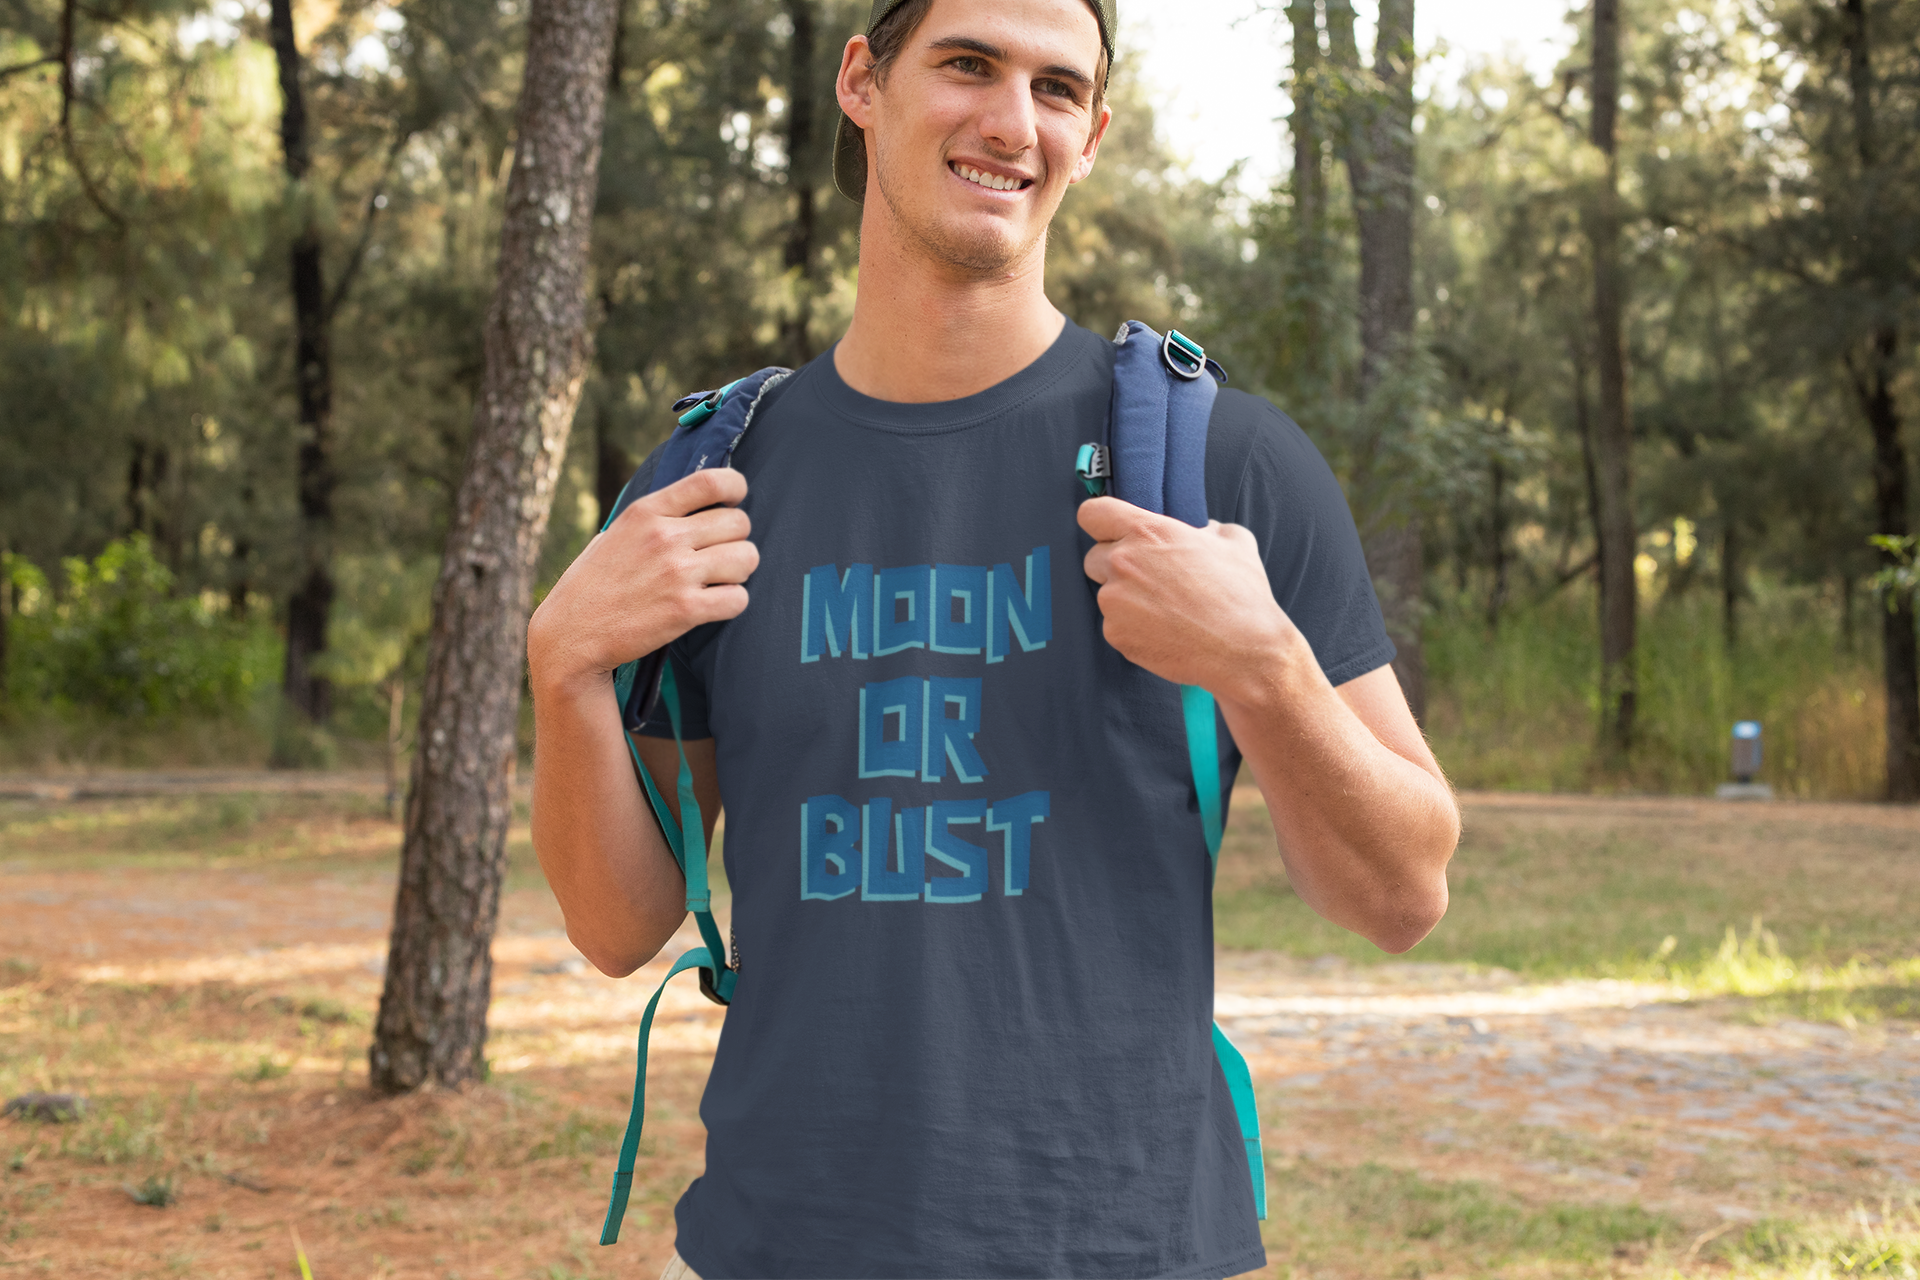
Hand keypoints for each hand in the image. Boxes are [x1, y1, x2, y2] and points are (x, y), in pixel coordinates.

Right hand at [528, 467, 758, 696]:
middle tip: (720, 557)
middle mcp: (665, 536)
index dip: (736, 489)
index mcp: (646, 512)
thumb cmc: (593, 585)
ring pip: (747, 558)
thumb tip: (696, 505)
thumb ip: (654, 518)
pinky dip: (733, 603)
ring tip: (719, 582)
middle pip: (740, 523)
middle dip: (736, 540)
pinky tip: (714, 606)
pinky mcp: (686, 609)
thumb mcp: (616, 534)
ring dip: (739, 572)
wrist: (572, 635)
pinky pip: (739, 598)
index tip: (733, 504)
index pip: (713, 481)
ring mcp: (677, 572)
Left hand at [1077, 496, 1300, 695]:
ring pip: (1106, 594)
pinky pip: (1114, 625)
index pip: (1092, 513)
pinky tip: (1164, 632)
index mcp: (1147, 531)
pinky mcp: (1114, 633)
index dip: (1100, 522)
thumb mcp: (1235, 542)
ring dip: (1126, 600)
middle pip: (1093, 557)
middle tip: (1149, 580)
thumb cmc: (1242, 594)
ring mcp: (1114, 600)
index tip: (1110, 532)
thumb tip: (1202, 530)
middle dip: (1114, 567)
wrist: (1244, 650)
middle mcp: (1122, 562)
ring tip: (1165, 611)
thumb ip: (1208, 528)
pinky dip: (1132, 629)